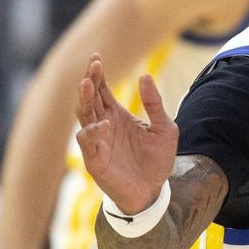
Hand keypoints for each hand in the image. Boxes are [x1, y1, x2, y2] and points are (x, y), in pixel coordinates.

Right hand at [75, 53, 177, 213]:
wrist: (154, 191)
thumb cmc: (156, 159)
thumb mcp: (164, 128)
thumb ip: (155, 103)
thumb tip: (145, 76)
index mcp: (116, 115)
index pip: (102, 90)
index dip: (97, 74)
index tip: (96, 57)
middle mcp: (103, 125)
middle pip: (90, 99)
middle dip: (89, 81)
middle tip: (93, 65)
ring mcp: (97, 142)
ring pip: (83, 116)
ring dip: (84, 100)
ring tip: (88, 84)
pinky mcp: (95, 160)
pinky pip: (88, 142)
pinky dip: (93, 131)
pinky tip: (104, 123)